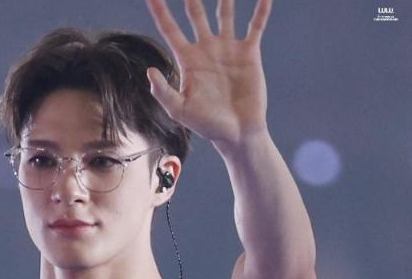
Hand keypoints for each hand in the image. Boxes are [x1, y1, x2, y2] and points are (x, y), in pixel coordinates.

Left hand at [144, 0, 272, 147]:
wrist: (237, 133)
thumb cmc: (207, 125)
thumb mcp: (180, 110)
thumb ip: (163, 92)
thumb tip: (150, 71)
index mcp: (188, 60)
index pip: (170, 29)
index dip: (160, 11)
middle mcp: (206, 49)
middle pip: (195, 14)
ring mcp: (228, 49)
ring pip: (225, 13)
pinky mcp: (249, 53)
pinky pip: (255, 25)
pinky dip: (261, 9)